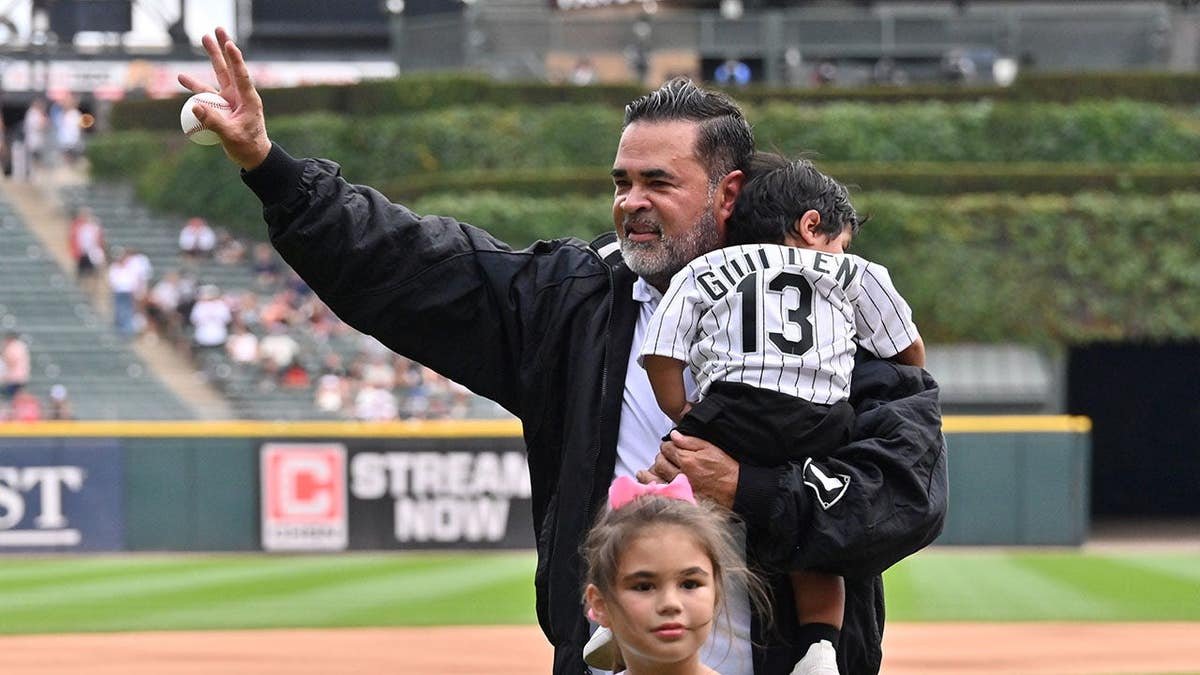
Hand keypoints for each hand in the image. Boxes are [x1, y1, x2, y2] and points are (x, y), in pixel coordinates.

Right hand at [177, 27, 271, 169]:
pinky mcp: (222, 107)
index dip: (236, 60)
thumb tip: (194, 106)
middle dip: (222, 48)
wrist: (252, 157)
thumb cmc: (247, 146)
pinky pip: (206, 94)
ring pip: (218, 75)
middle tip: (217, 29)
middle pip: (228, 68)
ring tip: (203, 38)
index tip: (231, 44)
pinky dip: (195, 87)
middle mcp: (240, 96)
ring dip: (210, 58)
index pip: (242, 76)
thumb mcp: (230, 135)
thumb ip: (213, 122)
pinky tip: (182, 78)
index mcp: (248, 100)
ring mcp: (230, 100)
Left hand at [637, 431, 738, 507]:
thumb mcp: (710, 448)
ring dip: (649, 475)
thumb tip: (675, 435)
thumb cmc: (726, 469)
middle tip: (661, 458)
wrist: (736, 489)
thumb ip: (690, 441)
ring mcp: (681, 487)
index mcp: (688, 460)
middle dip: (659, 458)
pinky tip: (650, 488)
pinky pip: (663, 494)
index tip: (668, 447)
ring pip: (657, 479)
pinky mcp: (683, 498)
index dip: (666, 446)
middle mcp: (682, 474)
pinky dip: (655, 490)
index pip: (667, 449)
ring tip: (644, 473)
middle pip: (660, 463)